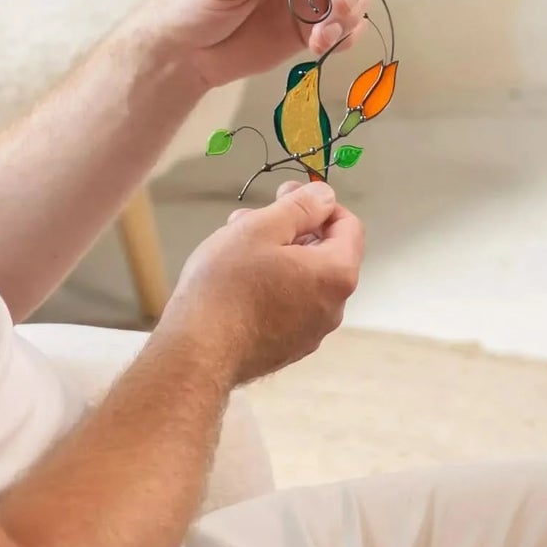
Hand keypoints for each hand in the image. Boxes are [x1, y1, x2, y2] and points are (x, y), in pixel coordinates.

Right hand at [159, 180, 363, 387]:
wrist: (198, 352)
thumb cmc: (227, 285)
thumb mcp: (261, 229)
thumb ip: (300, 207)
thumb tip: (325, 196)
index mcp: (336, 274)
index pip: (348, 226)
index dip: (318, 203)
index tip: (285, 195)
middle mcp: (333, 307)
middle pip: (324, 253)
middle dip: (291, 228)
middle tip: (251, 217)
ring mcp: (311, 332)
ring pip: (303, 279)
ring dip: (277, 255)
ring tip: (235, 246)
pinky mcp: (287, 347)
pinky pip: (289, 305)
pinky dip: (272, 285)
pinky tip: (237, 281)